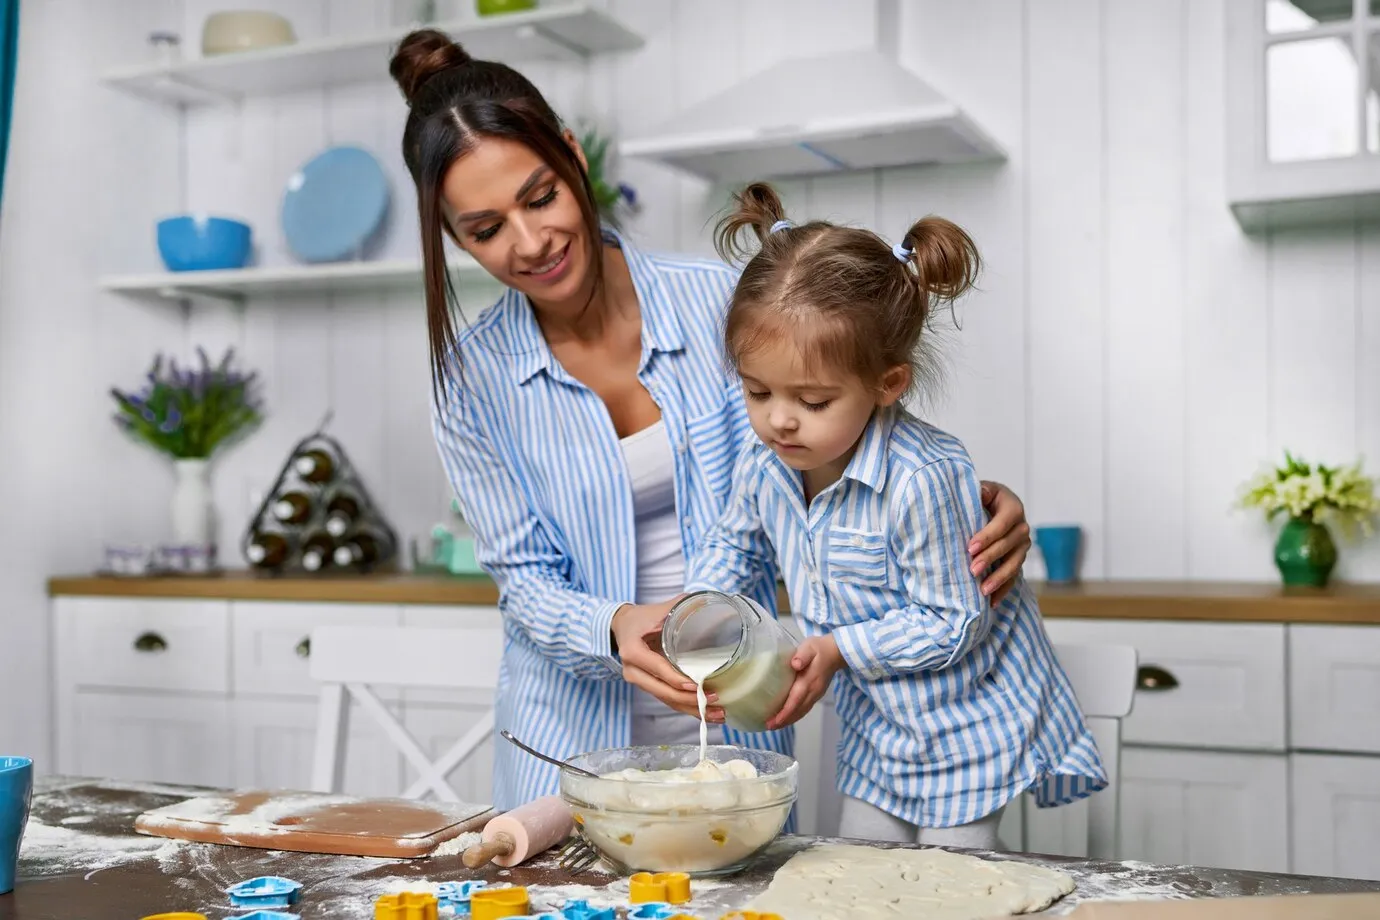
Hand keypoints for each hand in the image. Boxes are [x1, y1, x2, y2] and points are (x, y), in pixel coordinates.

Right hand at [611, 596, 724, 722]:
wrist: (621, 626)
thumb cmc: (640, 617)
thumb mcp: (657, 610)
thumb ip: (680, 606)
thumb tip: (707, 603)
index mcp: (633, 651)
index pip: (658, 669)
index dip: (677, 680)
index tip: (698, 686)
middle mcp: (633, 671)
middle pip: (663, 692)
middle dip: (690, 700)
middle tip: (715, 701)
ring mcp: (640, 681)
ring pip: (667, 700)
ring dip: (692, 710)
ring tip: (717, 714)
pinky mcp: (648, 686)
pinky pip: (667, 700)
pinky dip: (686, 707)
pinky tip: (705, 712)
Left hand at [766, 636, 844, 730]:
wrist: (836, 652)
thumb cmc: (819, 648)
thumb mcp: (810, 647)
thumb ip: (802, 655)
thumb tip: (795, 664)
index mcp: (809, 681)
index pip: (796, 700)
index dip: (785, 712)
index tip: (774, 721)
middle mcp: (813, 692)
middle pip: (798, 711)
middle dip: (783, 721)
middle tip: (768, 727)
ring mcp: (816, 695)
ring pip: (801, 712)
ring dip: (788, 721)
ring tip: (774, 726)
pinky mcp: (816, 695)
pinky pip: (804, 709)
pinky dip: (794, 716)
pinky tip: (786, 718)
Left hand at [972, 481, 1031, 604]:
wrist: (991, 505)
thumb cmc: (981, 497)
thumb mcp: (981, 489)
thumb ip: (980, 491)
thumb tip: (981, 492)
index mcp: (1013, 506)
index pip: (1002, 523)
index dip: (987, 536)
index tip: (970, 548)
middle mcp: (1021, 527)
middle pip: (1009, 545)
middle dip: (990, 558)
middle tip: (973, 570)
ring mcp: (1022, 545)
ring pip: (1014, 563)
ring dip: (999, 577)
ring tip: (983, 590)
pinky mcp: (1018, 559)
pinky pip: (1014, 576)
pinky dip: (1004, 589)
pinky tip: (992, 601)